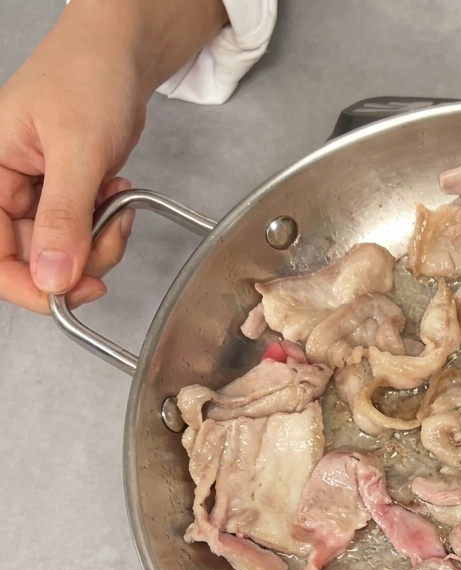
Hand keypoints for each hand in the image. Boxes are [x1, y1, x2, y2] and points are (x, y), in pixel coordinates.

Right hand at [0, 5, 147, 312]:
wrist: (119, 56)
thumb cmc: (86, 78)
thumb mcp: (77, 151)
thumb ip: (64, 218)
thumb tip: (53, 279)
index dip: (28, 285)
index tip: (72, 293)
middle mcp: (1, 189)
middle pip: (33, 262)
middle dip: (82, 256)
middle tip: (111, 228)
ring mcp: (33, 197)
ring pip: (64, 255)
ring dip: (101, 240)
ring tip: (115, 197)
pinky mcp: (63, 200)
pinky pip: (84, 237)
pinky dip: (107, 227)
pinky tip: (116, 193)